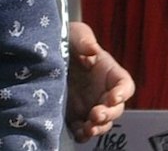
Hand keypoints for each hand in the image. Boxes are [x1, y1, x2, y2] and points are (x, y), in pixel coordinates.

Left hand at [65, 20, 134, 140]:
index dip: (122, 93)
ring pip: (102, 122)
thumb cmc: (66, 40)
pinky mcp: (75, 115)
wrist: (43, 54)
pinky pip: (83, 129)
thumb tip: (92, 49)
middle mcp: (103, 92)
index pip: (124, 85)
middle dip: (108, 114)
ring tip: (88, 127)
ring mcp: (90, 105)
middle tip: (96, 114)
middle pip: (115, 108)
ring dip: (98, 127)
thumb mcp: (74, 34)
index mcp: (109, 73)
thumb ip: (84, 39)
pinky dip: (83, 134)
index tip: (113, 97)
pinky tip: (78, 134)